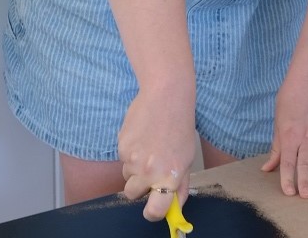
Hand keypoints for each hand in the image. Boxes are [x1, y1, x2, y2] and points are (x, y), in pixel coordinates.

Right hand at [118, 88, 197, 221]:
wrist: (166, 96)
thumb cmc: (180, 126)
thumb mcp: (187, 159)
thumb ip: (180, 186)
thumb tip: (174, 207)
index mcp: (169, 177)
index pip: (154, 211)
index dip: (153, 212)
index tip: (154, 207)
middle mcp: (149, 172)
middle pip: (133, 195)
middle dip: (140, 186)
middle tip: (152, 168)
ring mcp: (132, 159)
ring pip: (127, 176)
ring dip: (135, 168)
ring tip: (149, 147)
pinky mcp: (121, 146)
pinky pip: (122, 158)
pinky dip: (130, 152)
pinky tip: (142, 136)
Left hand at [260, 78, 307, 197]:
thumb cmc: (290, 100)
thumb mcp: (278, 123)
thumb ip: (276, 148)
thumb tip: (268, 168)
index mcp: (289, 135)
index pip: (287, 162)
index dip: (287, 178)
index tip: (288, 192)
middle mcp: (305, 137)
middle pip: (305, 163)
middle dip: (305, 181)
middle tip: (306, 196)